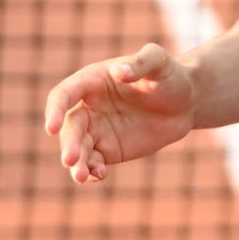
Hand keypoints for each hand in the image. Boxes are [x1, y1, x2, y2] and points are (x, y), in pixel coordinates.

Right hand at [44, 42, 195, 183]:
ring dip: (76, 163)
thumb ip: (140, 63)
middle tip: (70, 159)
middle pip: (70, 126)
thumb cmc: (170, 75)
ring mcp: (97, 130)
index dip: (55, 110)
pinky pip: (93, 163)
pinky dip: (92, 172)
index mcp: (93, 81)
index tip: (52, 127)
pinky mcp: (108, 150)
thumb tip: (118, 71)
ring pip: (78, 149)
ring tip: (82, 176)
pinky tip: (99, 176)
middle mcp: (89, 106)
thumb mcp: (160, 62)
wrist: (186, 102)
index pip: (64, 95)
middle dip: (68, 143)